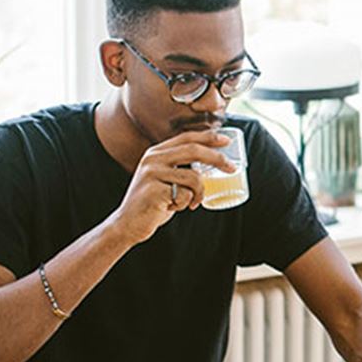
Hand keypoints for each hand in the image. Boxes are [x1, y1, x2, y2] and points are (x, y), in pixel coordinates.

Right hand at [110, 130, 234, 243]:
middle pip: (193, 150)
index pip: (186, 137)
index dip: (208, 137)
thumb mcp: (166, 179)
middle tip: (232, 168)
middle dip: (217, 158)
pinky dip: (186, 204)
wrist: (129, 224)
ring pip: (194, 177)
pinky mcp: (154, 190)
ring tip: (192, 203)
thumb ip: (181, 167)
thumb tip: (214, 162)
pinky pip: (186, 195)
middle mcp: (153, 159)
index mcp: (156, 152)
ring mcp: (152, 173)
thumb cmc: (154, 202)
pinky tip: (174, 208)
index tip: (227, 140)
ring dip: (200, 193)